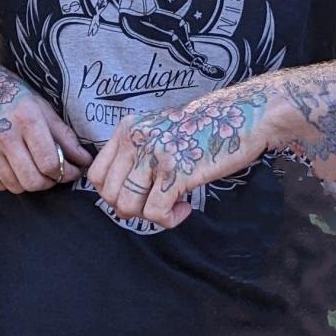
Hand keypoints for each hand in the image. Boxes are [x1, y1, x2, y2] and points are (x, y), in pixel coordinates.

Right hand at [0, 45, 89, 192]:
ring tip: (33, 167)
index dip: (67, 173)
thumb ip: (64, 135)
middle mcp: (2, 135)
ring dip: (30, 182)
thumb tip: (84, 161)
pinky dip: (10, 180)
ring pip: (16, 187)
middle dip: (49, 182)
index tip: (72, 171)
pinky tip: (12, 164)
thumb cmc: (8, 91)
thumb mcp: (40, 104)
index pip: (50, 164)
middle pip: (33, 181)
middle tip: (54, 174)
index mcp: (25, 118)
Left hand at [89, 86, 270, 228]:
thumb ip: (135, 155)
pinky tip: (184, 208)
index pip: (96, 175)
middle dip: (131, 209)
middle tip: (156, 203)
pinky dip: (169, 220)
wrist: (239, 116)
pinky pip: (155, 213)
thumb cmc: (201, 130)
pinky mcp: (176, 172)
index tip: (136, 196)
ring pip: (128, 207)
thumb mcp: (157, 132)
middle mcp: (136, 141)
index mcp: (127, 131)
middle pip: (110, 195)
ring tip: (172, 205)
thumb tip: (120, 193)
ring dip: (150, 216)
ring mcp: (155, 156)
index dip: (112, 194)